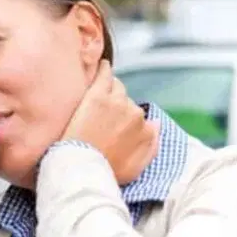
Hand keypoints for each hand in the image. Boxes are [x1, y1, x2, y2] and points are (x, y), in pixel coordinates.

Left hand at [61, 59, 159, 184]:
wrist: (81, 166)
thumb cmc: (105, 171)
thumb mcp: (136, 168)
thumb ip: (151, 145)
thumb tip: (155, 124)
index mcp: (145, 129)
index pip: (137, 117)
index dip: (124, 121)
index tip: (112, 127)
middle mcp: (135, 113)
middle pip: (127, 102)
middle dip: (117, 108)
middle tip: (100, 117)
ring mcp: (116, 102)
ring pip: (117, 88)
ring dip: (110, 90)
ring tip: (99, 95)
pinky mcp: (97, 96)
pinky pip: (104, 74)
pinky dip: (104, 69)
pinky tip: (101, 65)